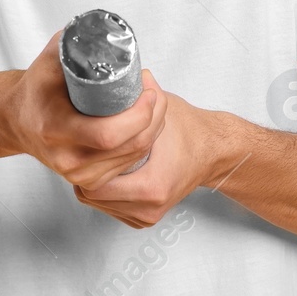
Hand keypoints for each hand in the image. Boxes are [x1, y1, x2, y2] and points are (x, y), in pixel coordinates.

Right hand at [5, 30, 166, 190]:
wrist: (18, 120)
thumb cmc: (37, 88)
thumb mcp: (51, 59)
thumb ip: (77, 42)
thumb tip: (107, 30)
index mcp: (54, 128)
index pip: (107, 134)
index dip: (138, 114)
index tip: (148, 89)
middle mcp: (65, 157)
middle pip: (129, 145)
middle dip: (154, 116)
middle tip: (154, 90)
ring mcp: (77, 174)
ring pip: (134, 155)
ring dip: (154, 128)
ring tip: (152, 101)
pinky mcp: (88, 182)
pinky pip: (128, 164)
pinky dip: (144, 142)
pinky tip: (145, 124)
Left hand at [73, 87, 221, 228]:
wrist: (212, 152)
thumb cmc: (188, 130)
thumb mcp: (162, 106)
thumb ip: (137, 92)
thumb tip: (114, 76)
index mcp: (152, 186)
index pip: (93, 185)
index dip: (85, 161)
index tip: (84, 143)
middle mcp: (149, 208)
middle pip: (90, 195)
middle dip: (85, 169)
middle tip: (86, 146)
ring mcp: (146, 217)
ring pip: (96, 203)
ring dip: (92, 180)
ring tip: (97, 156)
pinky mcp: (144, 219)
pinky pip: (108, 207)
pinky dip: (104, 190)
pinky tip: (109, 170)